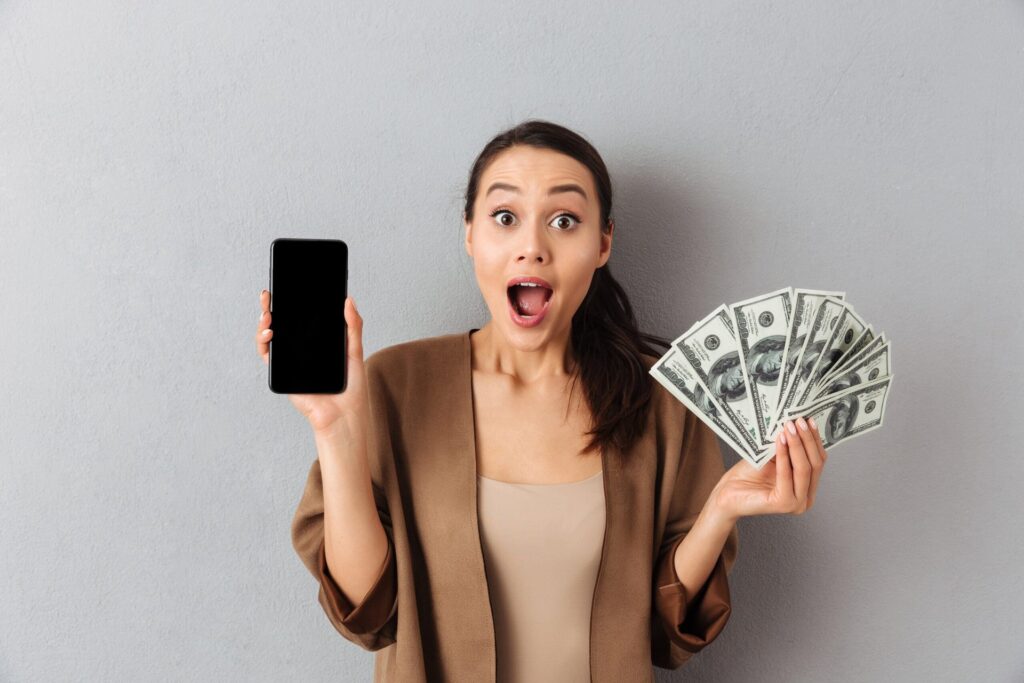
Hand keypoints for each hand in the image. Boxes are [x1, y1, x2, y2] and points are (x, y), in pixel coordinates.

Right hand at [255, 289, 371, 435]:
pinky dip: (264, 342)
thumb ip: (353, 326)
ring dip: (264, 322)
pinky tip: (270, 332)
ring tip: (268, 313)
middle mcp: (301, 350)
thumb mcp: (355, 351)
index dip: (292, 302)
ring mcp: (290, 361)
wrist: (344, 415)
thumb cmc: (351, 388)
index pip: (301, 318)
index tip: (287, 285)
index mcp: (317, 342)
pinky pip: (268, 355)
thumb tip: (348, 300)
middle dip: (271, 307)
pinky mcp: (283, 374)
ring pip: (270, 337)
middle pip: (282, 324)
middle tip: (269, 294)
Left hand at [710, 417, 828, 521]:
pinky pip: (787, 474)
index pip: (818, 461)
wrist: (728, 493)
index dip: (815, 440)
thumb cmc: (748, 476)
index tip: (809, 420)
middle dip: (807, 440)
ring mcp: (797, 503)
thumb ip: (788, 446)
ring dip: (797, 445)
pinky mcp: (784, 504)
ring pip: (804, 469)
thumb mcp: (773, 457)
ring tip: (789, 427)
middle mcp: (806, 499)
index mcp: (807, 488)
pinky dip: (784, 456)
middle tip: (800, 421)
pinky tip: (780, 440)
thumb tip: (798, 422)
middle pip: (814, 464)